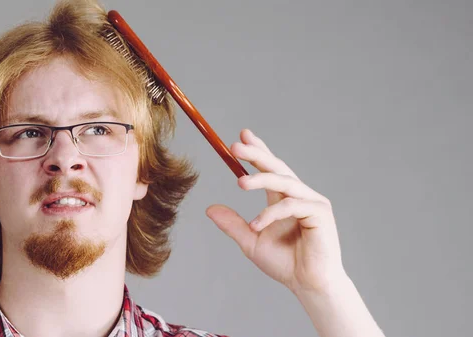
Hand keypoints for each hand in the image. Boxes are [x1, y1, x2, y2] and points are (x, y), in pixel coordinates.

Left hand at [206, 129, 346, 294]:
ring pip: (284, 182)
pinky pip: (291, 206)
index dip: (258, 151)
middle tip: (234, 146)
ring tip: (240, 182)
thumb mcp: (251, 241)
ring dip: (261, 179)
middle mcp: (298, 195)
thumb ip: (233, 224)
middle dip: (256, 154)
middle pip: (277, 167)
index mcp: (283, 198)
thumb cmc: (285, 263)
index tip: (242, 136)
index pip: (270, 168)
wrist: (307, 284)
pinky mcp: (320, 213)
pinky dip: (272, 213)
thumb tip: (209, 208)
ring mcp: (311, 202)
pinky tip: (257, 225)